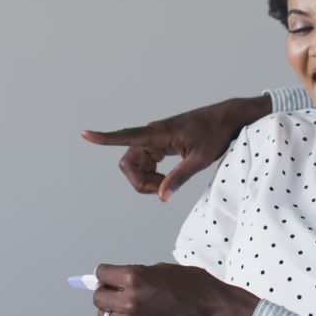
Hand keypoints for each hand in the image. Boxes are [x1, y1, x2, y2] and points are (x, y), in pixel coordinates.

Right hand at [82, 96, 270, 201]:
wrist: (229, 118)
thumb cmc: (217, 134)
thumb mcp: (200, 159)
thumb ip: (179, 178)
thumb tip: (162, 197)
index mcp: (160, 133)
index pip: (127, 135)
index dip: (104, 138)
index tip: (85, 134)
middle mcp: (153, 134)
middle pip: (129, 162)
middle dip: (139, 181)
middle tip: (163, 191)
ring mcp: (156, 138)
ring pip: (136, 164)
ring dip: (146, 180)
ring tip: (168, 185)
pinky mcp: (161, 143)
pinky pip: (146, 162)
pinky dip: (152, 174)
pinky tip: (167, 178)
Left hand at [93, 263, 259, 315]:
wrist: (217, 314)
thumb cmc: (199, 289)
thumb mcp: (167, 270)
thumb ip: (142, 274)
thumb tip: (124, 278)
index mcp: (136, 278)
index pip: (102, 273)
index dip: (105, 273)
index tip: (107, 275)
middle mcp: (131, 301)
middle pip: (98, 298)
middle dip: (105, 291)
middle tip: (114, 290)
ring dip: (113, 310)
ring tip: (128, 306)